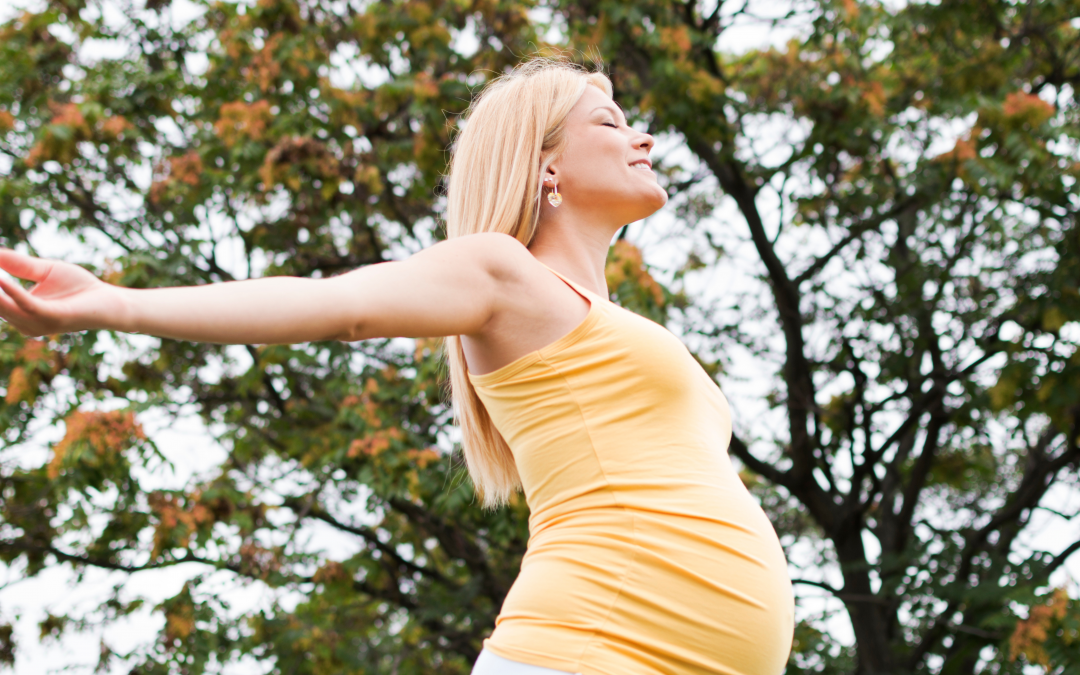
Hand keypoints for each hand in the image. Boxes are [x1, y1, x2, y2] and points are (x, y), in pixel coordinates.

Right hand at [0, 249, 124, 337]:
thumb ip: (18, 264)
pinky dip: (11, 290)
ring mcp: (37, 323)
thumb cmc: (80, 288)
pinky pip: (27, 304)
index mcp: (20, 313)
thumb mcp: (44, 270)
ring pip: (3, 307)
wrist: (111, 301)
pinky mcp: (53, 318)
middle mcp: (24, 323)